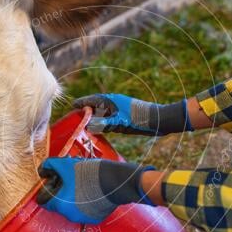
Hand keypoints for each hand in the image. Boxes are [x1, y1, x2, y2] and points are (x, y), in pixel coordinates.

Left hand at [37, 157, 155, 224]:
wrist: (114, 181)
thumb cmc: (87, 173)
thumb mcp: (65, 164)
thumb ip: (50, 165)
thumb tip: (43, 169)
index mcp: (59, 205)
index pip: (44, 202)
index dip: (48, 190)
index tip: (55, 182)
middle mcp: (69, 215)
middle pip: (59, 204)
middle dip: (63, 192)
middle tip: (71, 179)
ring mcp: (83, 218)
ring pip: (72, 207)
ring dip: (74, 198)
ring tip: (84, 184)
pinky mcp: (95, 219)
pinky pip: (86, 211)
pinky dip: (87, 203)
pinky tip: (93, 191)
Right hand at [73, 93, 191, 135]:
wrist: (158, 121)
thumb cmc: (139, 119)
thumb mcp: (119, 123)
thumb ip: (102, 124)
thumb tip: (87, 125)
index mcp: (111, 100)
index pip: (92, 100)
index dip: (81, 103)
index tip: (72, 106)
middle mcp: (114, 104)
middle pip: (95, 106)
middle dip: (85, 112)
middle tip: (74, 118)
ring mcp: (119, 110)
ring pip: (102, 114)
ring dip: (94, 119)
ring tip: (83, 125)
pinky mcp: (124, 118)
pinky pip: (109, 119)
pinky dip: (102, 124)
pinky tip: (98, 130)